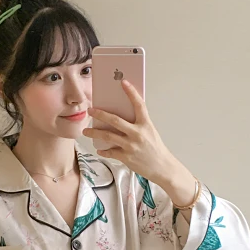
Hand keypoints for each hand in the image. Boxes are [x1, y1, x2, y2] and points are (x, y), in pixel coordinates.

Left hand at [82, 80, 195, 203]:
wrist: (162, 167)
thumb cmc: (155, 148)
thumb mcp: (150, 132)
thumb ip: (138, 124)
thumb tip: (122, 115)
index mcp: (146, 124)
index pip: (139, 105)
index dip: (131, 92)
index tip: (123, 82)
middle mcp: (138, 133)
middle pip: (115, 120)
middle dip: (100, 114)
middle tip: (91, 110)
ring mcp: (131, 145)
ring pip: (108, 136)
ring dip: (94, 133)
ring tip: (86, 131)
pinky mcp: (126, 157)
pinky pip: (110, 152)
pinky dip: (103, 150)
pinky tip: (99, 149)